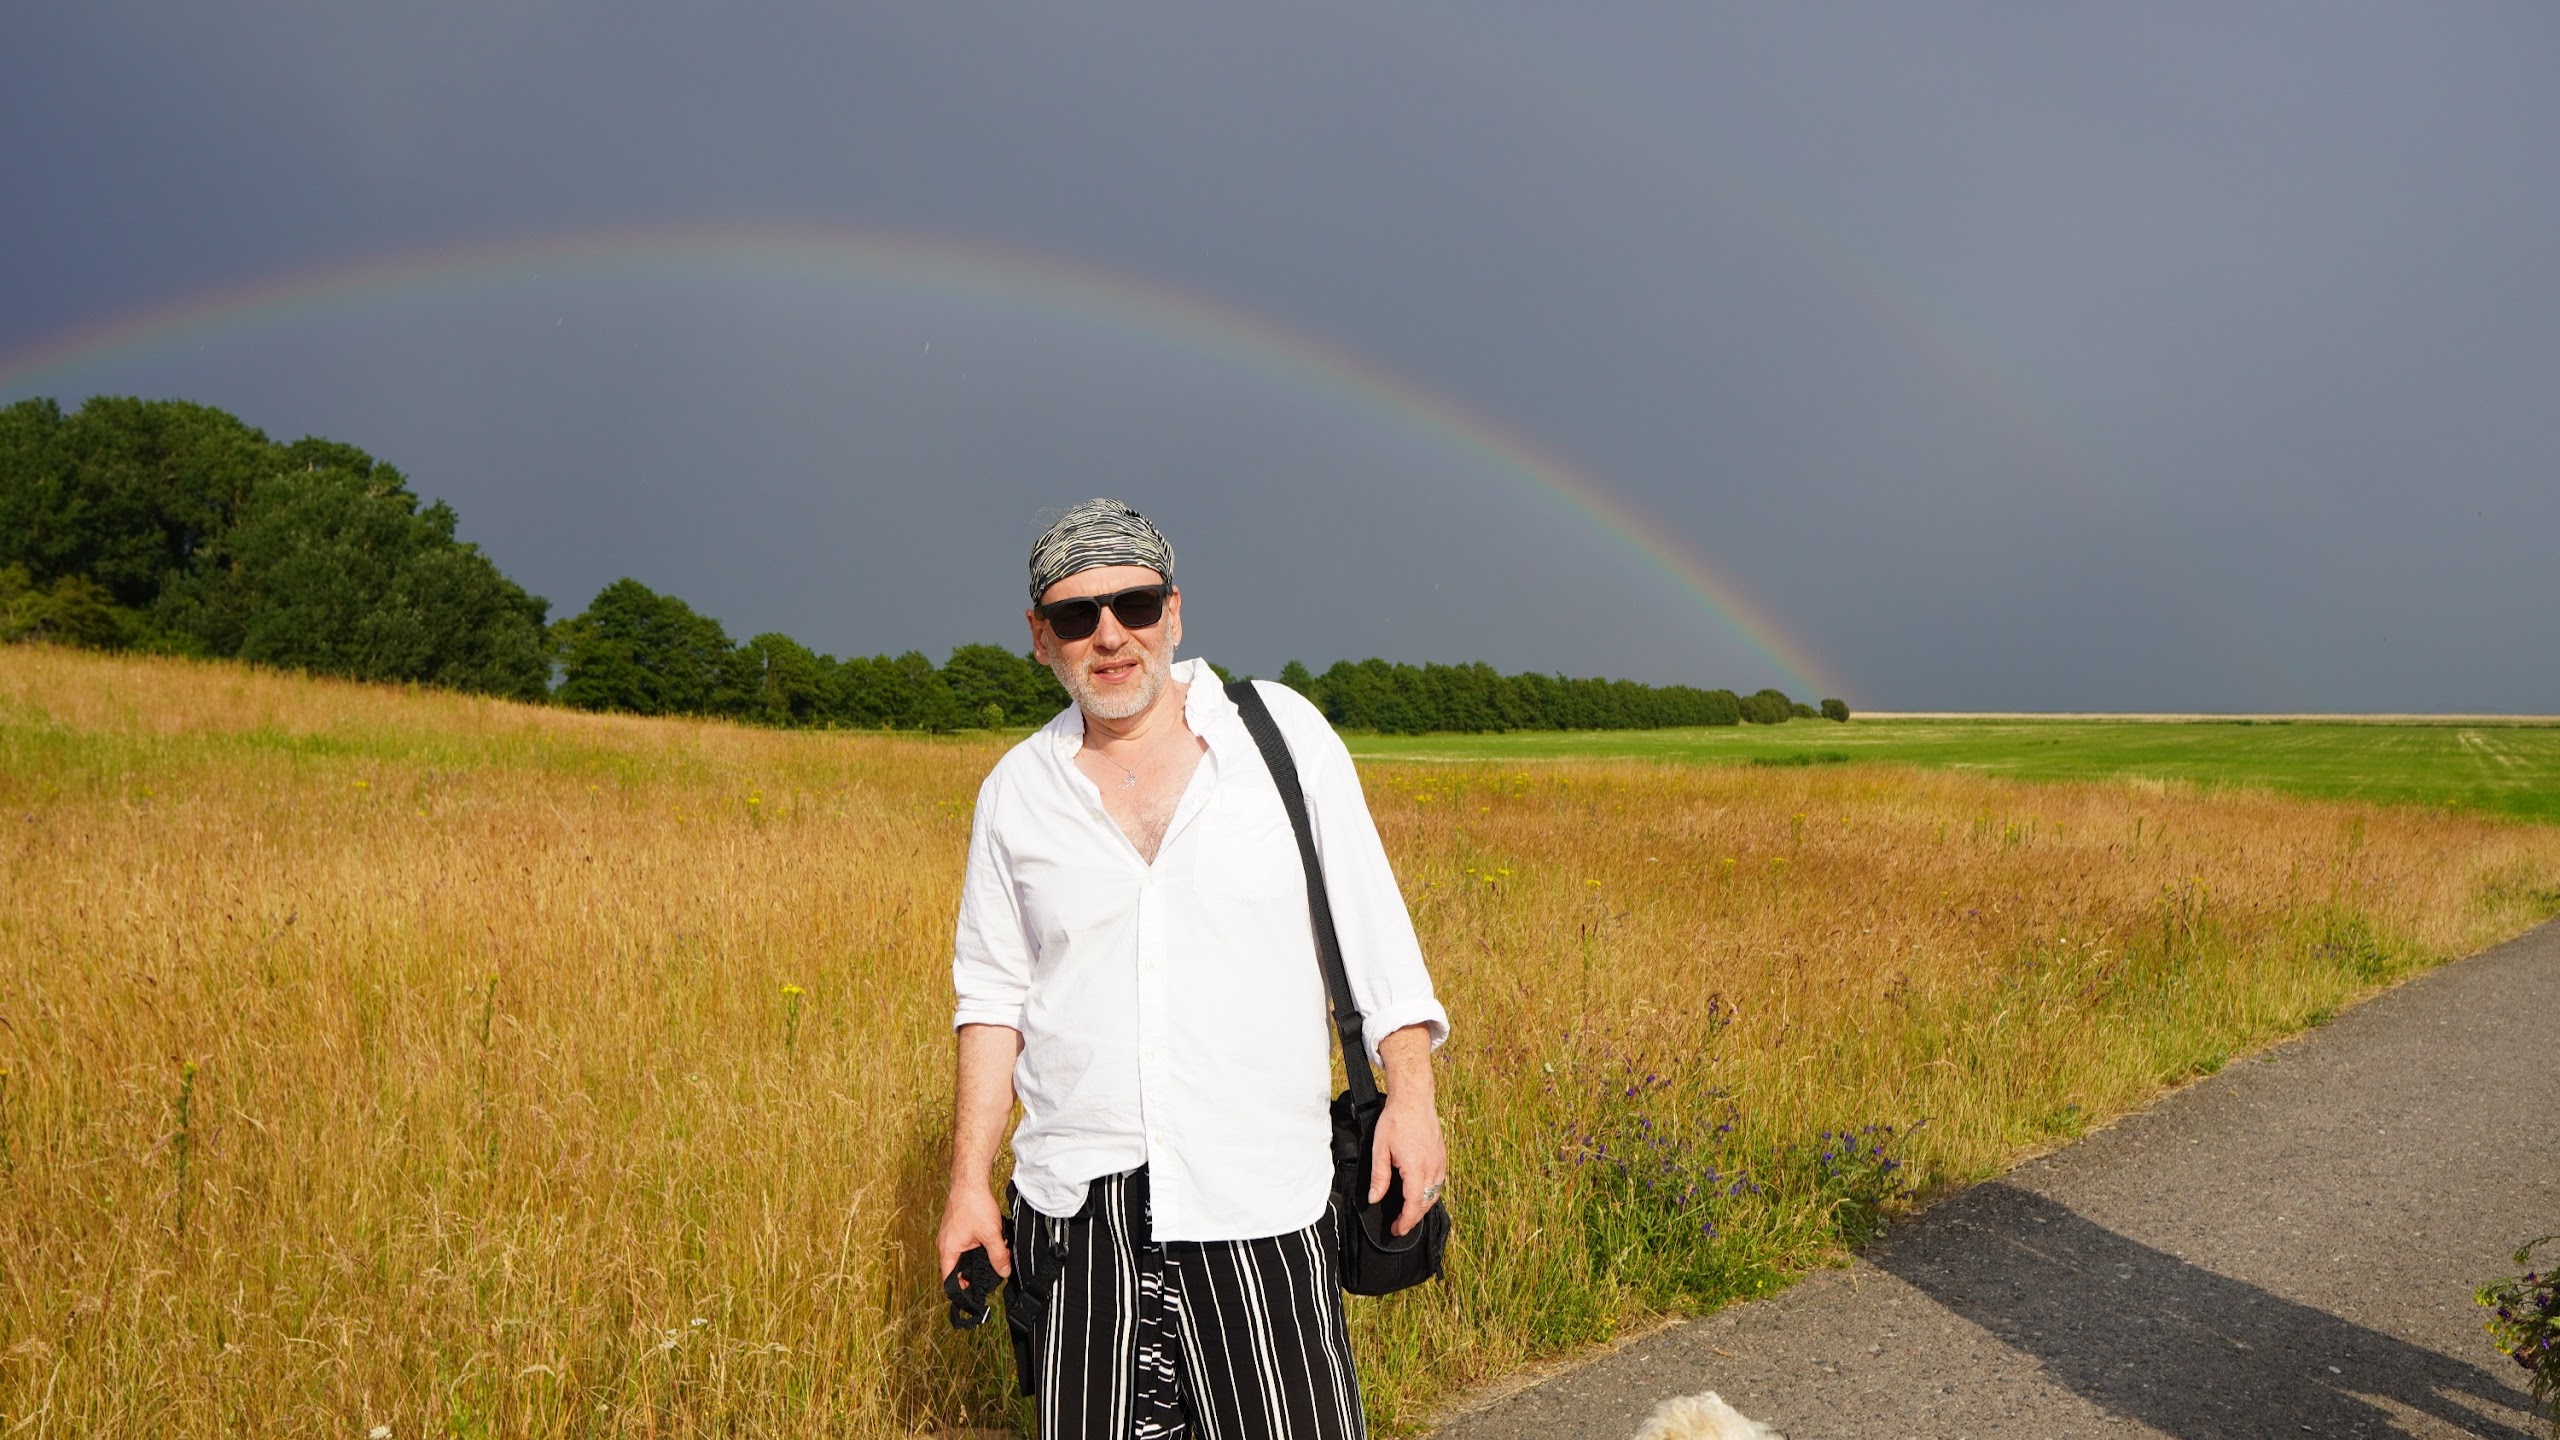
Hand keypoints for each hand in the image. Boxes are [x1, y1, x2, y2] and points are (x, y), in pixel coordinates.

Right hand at [937, 1183, 1011, 1281]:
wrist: (970, 1182)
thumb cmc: (974, 1204)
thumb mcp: (991, 1234)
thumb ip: (998, 1256)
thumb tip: (1004, 1272)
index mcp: (948, 1250)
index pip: (949, 1279)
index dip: (961, 1289)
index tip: (973, 1292)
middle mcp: (944, 1244)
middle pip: (957, 1267)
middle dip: (975, 1271)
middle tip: (990, 1271)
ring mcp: (949, 1235)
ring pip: (963, 1255)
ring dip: (978, 1257)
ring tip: (993, 1253)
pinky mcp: (955, 1227)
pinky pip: (964, 1244)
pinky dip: (976, 1246)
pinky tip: (989, 1240)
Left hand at [1368, 1091, 1447, 1237]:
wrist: (1414, 1099)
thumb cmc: (1396, 1120)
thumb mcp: (1380, 1149)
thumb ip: (1379, 1177)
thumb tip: (1374, 1199)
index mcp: (1416, 1168)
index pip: (1414, 1204)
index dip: (1406, 1221)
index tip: (1397, 1230)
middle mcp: (1432, 1168)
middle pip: (1426, 1203)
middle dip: (1413, 1218)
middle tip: (1399, 1226)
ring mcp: (1440, 1162)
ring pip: (1434, 1195)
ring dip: (1422, 1207)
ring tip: (1408, 1213)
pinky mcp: (1442, 1157)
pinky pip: (1438, 1183)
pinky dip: (1429, 1194)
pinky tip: (1419, 1194)